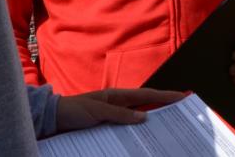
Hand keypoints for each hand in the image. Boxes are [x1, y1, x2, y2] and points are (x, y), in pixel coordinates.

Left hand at [54, 88, 186, 131]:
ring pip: (137, 119)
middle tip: (181, 112)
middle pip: (145, 106)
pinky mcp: (107, 127)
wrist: (53, 120)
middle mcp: (117, 105)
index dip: (164, 96)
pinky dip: (137, 132)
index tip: (181, 96)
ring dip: (152, 121)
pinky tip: (144, 139)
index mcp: (116, 96)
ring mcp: (113, 116)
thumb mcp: (96, 111)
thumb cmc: (73, 111)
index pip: (145, 95)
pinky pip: (127, 129)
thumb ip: (119, 114)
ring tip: (168, 128)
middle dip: (163, 108)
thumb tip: (143, 117)